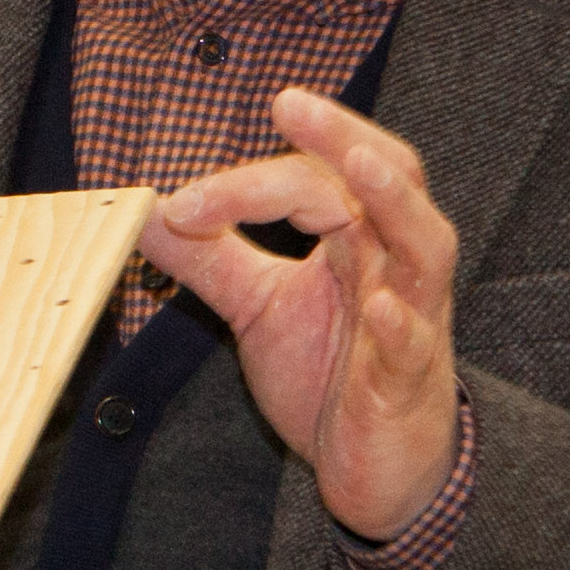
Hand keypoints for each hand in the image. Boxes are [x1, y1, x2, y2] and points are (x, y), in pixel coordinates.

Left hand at [138, 84, 460, 538]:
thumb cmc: (333, 373)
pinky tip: (382, 306)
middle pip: (385, 177)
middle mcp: (392, 260)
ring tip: (358, 166)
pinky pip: (415, 344)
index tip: (179, 204)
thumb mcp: (258, 307)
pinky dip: (402, 322)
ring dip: (392, 202)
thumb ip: (209, 257)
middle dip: (341, 136)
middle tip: (291, 103)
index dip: (245, 183)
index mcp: (356, 235)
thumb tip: (146, 210)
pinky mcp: (411, 379)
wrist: (378, 466)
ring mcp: (414, 316)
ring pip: (423, 244)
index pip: (312, 180)